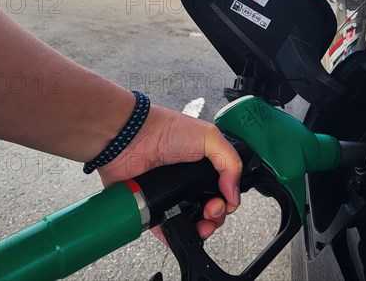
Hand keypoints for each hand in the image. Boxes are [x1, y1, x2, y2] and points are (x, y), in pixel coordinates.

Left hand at [97, 104, 241, 241]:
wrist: (130, 138)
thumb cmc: (164, 130)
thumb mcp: (209, 137)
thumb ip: (230, 162)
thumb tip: (234, 194)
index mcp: (203, 165)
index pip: (223, 189)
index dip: (228, 199)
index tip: (225, 200)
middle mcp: (189, 181)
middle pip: (211, 208)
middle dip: (217, 215)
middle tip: (212, 209)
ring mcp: (171, 194)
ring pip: (191, 221)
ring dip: (201, 228)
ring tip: (200, 224)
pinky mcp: (153, 206)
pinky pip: (166, 228)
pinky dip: (174, 235)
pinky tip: (180, 231)